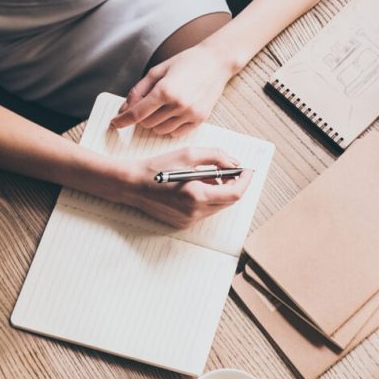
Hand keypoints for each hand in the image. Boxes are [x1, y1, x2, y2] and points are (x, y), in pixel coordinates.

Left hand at [112, 42, 234, 135]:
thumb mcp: (157, 71)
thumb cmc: (187, 62)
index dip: (122, 120)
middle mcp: (178, 104)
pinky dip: (169, 127)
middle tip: (147, 104)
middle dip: (141, 116)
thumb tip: (125, 109)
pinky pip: (176, 133)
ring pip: (160, 130)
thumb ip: (138, 90)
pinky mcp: (200, 119)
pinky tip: (171, 114)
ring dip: (155, 122)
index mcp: (165, 90)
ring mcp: (190, 113)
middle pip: (147, 123)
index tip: (114, 123)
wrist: (217, 62)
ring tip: (162, 107)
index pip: (136, 113)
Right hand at [118, 147, 250, 229]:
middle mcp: (194, 213)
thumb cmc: (158, 167)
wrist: (131, 185)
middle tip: (229, 170)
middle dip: (233, 184)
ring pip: (217, 206)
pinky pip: (205, 211)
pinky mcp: (182, 224)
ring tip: (208, 176)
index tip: (247, 170)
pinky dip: (208, 198)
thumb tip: (235, 163)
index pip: (234, 194)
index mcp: (197, 196)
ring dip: (220, 191)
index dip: (245, 181)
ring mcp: (188, 221)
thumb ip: (216, 156)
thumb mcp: (188, 154)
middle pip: (228, 201)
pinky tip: (196, 186)